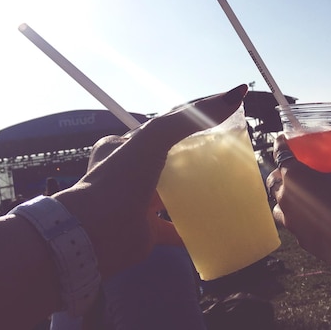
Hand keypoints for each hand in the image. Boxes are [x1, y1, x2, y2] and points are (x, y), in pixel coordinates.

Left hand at [55, 84, 247, 277]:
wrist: (94, 235)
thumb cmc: (121, 179)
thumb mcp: (153, 138)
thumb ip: (189, 118)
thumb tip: (236, 95)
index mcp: (124, 146)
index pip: (164, 126)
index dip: (195, 117)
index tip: (223, 114)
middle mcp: (130, 173)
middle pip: (169, 159)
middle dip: (194, 157)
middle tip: (226, 156)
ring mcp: (138, 202)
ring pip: (172, 192)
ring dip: (195, 190)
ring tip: (224, 186)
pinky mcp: (147, 231)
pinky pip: (175, 227)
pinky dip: (193, 226)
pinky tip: (214, 222)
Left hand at [270, 135, 330, 262]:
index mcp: (294, 177)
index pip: (280, 155)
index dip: (280, 145)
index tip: (280, 139)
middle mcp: (285, 196)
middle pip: (273, 180)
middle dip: (279, 174)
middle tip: (289, 170)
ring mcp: (288, 217)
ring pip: (277, 203)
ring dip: (283, 197)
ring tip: (295, 195)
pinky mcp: (296, 234)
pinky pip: (291, 222)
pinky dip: (295, 216)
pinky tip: (307, 217)